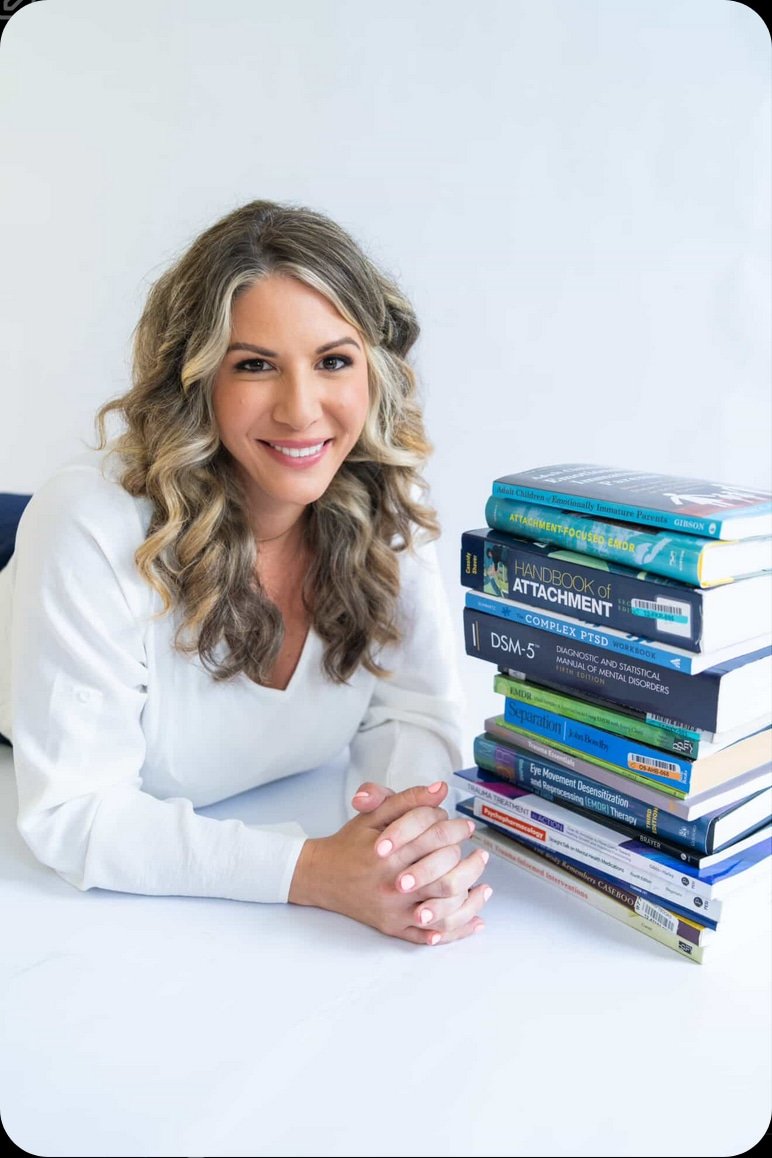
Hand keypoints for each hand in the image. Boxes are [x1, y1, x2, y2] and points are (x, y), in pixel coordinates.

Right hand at [289, 781, 490, 944]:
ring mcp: (394, 910)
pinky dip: (456, 930)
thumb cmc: (350, 843)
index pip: (435, 840)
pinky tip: (474, 921)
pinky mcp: (393, 927)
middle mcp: (392, 884)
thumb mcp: (373, 814)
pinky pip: (430, 935)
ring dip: (470, 899)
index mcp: (389, 853)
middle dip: (470, 866)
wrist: (320, 876)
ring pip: (443, 910)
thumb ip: (408, 800)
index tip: (465, 827)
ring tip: (483, 886)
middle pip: (445, 878)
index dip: (456, 830)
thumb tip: (440, 789)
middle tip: (481, 856)